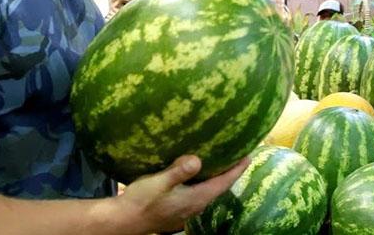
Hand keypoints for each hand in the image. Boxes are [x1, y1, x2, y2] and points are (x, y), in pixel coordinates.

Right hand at [117, 155, 248, 233]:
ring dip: (218, 176)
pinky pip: (200, 191)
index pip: (223, 183)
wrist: (125, 220)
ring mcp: (188, 209)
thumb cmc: (141, 200)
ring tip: (223, 159)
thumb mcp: (159, 182)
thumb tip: (198, 159)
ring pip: (210, 190)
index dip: (236, 170)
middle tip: (239, 153)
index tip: (248, 155)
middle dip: (230, 171)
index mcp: (195, 198)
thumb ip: (178, 171)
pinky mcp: (179, 207)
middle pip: (220, 187)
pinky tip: (201, 171)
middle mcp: (196, 205)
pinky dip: (206, 180)